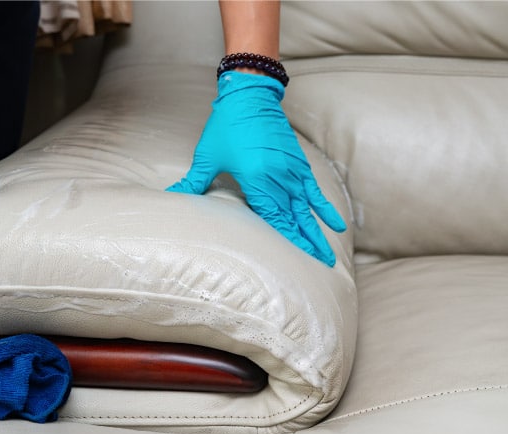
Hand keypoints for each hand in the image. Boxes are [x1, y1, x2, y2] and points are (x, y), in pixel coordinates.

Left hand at [167, 71, 345, 265]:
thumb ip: (193, 182)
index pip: (272, 217)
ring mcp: (291, 170)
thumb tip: (171, 195)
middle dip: (306, 243)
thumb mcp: (207, 155)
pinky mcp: (298, 163)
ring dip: (317, 232)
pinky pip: (313, 190)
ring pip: (306, 209)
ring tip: (328, 254)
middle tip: (321, 265)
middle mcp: (278, 177)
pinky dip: (324, 207)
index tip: (298, 260)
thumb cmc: (226, 124)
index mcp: (256, 178)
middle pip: (293, 218)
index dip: (286, 239)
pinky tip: (337, 223)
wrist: (249, 94)